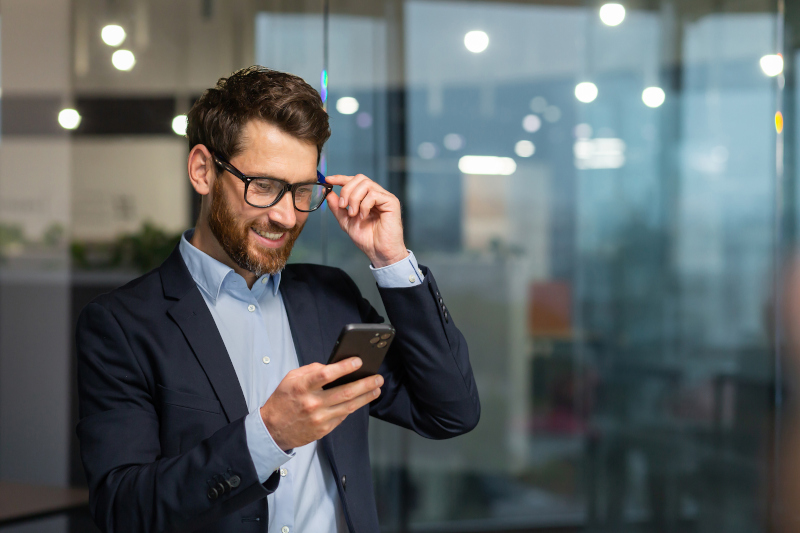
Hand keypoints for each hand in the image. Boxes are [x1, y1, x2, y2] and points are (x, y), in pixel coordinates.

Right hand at [259, 358, 383, 450]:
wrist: (272, 430)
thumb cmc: (283, 401)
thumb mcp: (290, 379)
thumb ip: (311, 370)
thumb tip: (332, 366)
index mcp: (302, 387)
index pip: (326, 374)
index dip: (344, 367)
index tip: (358, 361)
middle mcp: (312, 403)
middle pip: (344, 392)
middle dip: (365, 383)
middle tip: (378, 377)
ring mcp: (319, 418)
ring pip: (349, 406)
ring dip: (366, 397)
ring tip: (376, 388)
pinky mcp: (324, 429)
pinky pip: (343, 416)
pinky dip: (353, 407)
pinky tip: (361, 400)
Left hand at [324, 174, 407, 267]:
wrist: (378, 252)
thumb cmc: (367, 239)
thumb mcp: (346, 221)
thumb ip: (337, 207)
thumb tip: (328, 193)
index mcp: (367, 197)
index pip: (354, 180)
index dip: (341, 178)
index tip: (328, 180)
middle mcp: (377, 194)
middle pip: (360, 178)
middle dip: (346, 190)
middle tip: (343, 206)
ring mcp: (385, 197)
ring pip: (366, 184)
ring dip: (354, 199)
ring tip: (353, 214)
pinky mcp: (391, 202)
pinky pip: (373, 194)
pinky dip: (364, 205)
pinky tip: (363, 216)